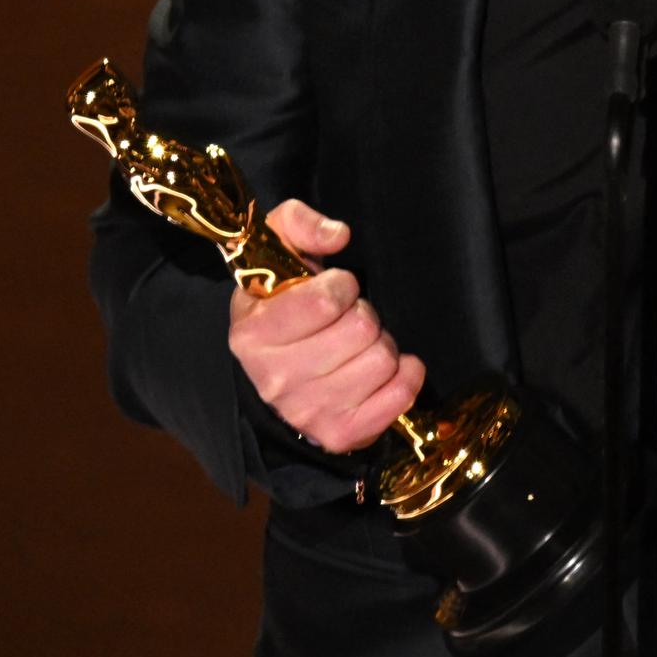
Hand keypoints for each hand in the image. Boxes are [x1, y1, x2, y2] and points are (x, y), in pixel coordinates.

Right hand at [227, 198, 426, 453]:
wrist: (274, 366)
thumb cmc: (283, 301)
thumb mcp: (276, 247)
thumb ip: (299, 223)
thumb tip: (338, 235)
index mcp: (252, 334)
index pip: (324, 301)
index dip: (341, 286)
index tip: (335, 288)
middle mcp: (274, 379)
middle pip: (360, 330)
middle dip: (363, 314)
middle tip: (347, 318)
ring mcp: (306, 412)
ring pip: (382, 361)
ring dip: (381, 344)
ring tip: (357, 344)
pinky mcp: (340, 434)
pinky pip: (398, 398)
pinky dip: (404, 377)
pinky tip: (385, 368)